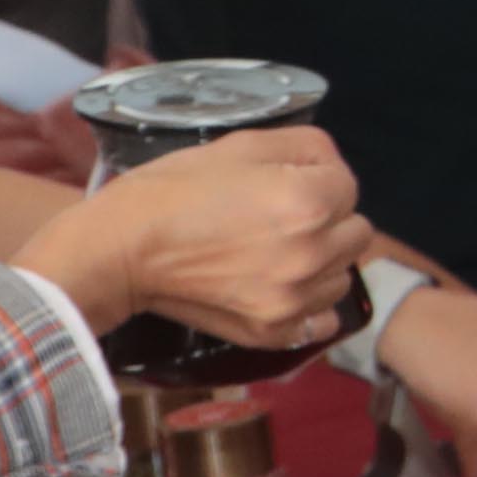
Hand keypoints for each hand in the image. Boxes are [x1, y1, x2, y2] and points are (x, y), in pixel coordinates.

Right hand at [10, 120, 364, 351]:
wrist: (121, 249)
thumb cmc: (174, 190)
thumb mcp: (241, 145)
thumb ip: (305, 147)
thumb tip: (331, 166)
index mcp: (308, 202)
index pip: (348, 185)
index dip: (316, 178)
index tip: (282, 182)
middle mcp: (312, 254)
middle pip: (356, 231)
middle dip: (327, 219)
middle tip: (279, 216)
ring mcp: (296, 298)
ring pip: (342, 273)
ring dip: (321, 261)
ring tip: (273, 251)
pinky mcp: (276, 330)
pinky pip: (322, 319)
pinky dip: (309, 304)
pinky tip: (278, 287)